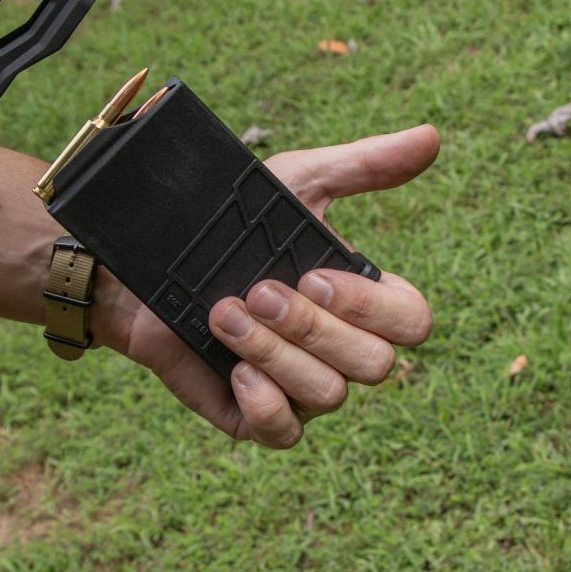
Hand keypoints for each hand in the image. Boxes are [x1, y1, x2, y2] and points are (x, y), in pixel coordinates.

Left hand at [101, 124, 438, 448]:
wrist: (140, 265)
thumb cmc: (225, 224)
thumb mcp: (292, 184)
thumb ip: (361, 166)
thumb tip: (430, 137)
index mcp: (360, 301)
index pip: (410, 322)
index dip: (372, 307)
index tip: (314, 275)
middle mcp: (340, 350)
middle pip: (373, 364)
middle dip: (313, 327)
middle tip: (258, 291)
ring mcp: (300, 388)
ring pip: (328, 395)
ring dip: (275, 353)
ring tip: (224, 315)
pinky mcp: (254, 417)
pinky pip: (285, 434)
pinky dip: (266, 405)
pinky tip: (236, 370)